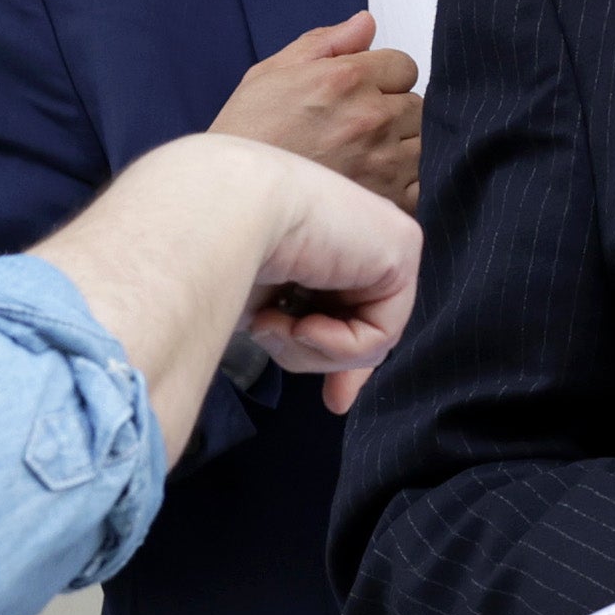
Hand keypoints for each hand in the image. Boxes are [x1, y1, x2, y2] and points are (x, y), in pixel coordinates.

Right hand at [211, 10, 422, 209]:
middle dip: (393, 111)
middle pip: (416, 104)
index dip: (385, 78)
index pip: (404, 65)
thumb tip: (366, 23)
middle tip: (356, 127)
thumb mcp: (273, 72)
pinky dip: (405, 184)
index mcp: (346, 79)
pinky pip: (420, 185)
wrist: (231, 193)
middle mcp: (371, 116)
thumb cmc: (246, 133)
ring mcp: (383, 159)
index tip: (362, 92)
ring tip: (362, 156)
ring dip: (402, 147)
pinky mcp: (387, 197)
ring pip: (422, 143)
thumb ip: (326, 43)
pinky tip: (373, 182)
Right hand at [229, 145, 421, 412]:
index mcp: (318, 241)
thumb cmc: (212, 256)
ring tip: (273, 322)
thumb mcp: (257, 308)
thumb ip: (296, 338)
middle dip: (329, 359)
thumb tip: (337, 398)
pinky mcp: (401, 247)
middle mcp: (356, 237)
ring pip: (366, 338)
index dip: (339, 356)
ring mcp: (384, 239)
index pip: (349, 310)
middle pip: (360, 327)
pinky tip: (301, 322)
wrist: (217, 213)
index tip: (335, 401)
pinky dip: (335, 344)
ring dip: (311, 348)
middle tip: (301, 359)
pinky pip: (379, 334)